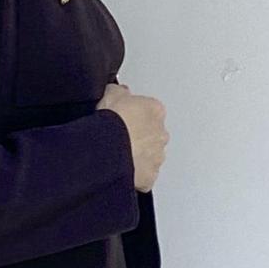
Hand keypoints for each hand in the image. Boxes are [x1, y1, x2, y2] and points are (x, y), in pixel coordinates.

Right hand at [97, 77, 167, 192]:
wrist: (107, 151)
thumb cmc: (111, 123)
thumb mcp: (110, 94)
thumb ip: (120, 91)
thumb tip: (119, 91)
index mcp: (155, 110)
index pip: (149, 111)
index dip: (133, 116)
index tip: (122, 120)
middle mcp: (161, 133)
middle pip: (152, 134)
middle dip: (139, 137)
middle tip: (120, 139)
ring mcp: (157, 156)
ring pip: (150, 156)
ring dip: (138, 156)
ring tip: (118, 156)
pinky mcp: (150, 176)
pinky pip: (144, 176)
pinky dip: (135, 175)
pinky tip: (121, 170)